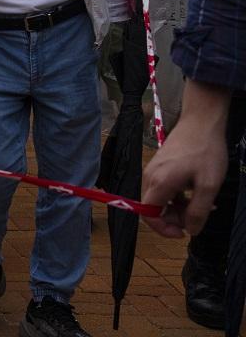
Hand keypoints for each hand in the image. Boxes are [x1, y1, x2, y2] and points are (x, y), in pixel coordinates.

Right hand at [142, 80, 231, 236]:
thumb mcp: (208, 185)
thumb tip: (190, 230)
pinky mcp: (160, 165)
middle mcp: (150, 177)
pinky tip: (196, 193)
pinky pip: (164, 188)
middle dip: (173, 218)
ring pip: (160, 199)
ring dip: (178, 208)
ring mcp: (154, 170)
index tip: (183, 233)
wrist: (201, 122)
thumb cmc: (205, 152)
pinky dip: (178, 196)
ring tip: (202, 205)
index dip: (163, 229)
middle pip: (153, 208)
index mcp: (159, 183)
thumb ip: (198, 211)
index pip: (148, 215)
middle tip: (198, 218)